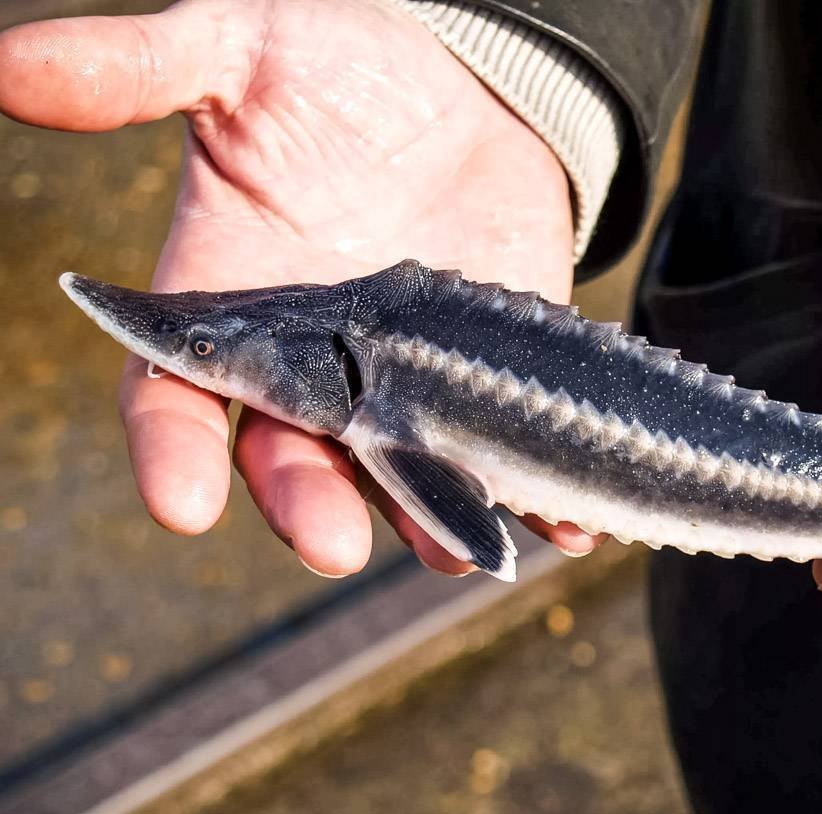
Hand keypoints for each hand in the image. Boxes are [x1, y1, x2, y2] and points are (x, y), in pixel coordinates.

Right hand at [0, 0, 605, 575]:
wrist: (459, 80)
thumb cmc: (336, 66)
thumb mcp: (242, 49)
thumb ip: (141, 67)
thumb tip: (6, 63)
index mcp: (233, 310)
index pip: (176, 400)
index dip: (170, 452)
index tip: (179, 502)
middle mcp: (315, 368)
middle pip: (292, 461)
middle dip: (307, 506)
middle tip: (328, 541)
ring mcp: (406, 382)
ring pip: (400, 476)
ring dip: (424, 519)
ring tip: (454, 550)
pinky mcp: (489, 378)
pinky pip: (506, 448)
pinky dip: (534, 494)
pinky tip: (561, 520)